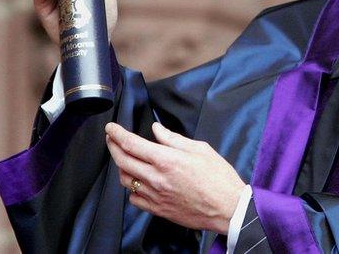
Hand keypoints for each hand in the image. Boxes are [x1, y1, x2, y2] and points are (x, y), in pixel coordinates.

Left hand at [105, 121, 245, 233]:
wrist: (227, 207)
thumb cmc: (218, 178)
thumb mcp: (200, 149)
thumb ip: (174, 139)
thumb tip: (157, 130)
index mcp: (167, 160)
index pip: (132, 144)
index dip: (117, 134)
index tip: (111, 128)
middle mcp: (157, 178)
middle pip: (122, 161)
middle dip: (112, 147)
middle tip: (111, 139)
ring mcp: (155, 195)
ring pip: (125, 180)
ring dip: (121, 167)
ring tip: (125, 159)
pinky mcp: (158, 209)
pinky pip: (135, 199)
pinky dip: (132, 188)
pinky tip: (138, 182)